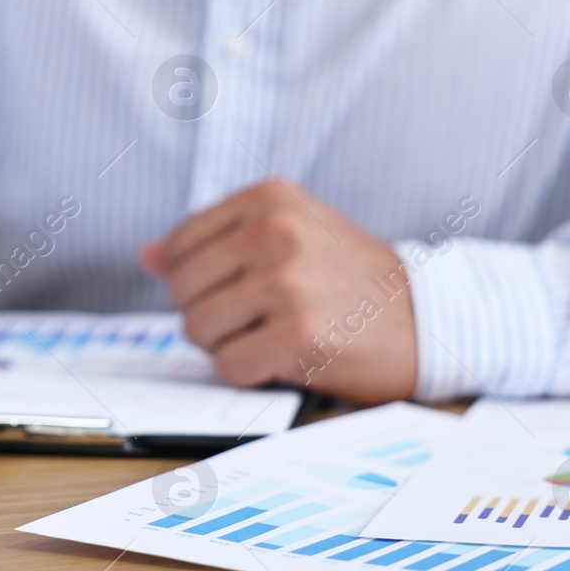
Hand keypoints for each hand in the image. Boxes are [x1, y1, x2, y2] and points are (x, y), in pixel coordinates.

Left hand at [139, 180, 416, 403]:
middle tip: (260, 317)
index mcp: (269, 198)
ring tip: (272, 334)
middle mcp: (277, 231)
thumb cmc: (346, 279)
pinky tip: (283, 358)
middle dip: (210, 314)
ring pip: (198, 329)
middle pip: (183, 290)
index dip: (197, 280)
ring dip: (227, 345)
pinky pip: (229, 365)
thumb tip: (146, 255)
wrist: (423, 319)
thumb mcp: (286, 236)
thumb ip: (214, 242)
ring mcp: (287, 281)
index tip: (241, 288)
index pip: (180, 246)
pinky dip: (248, 372)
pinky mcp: (297, 332)